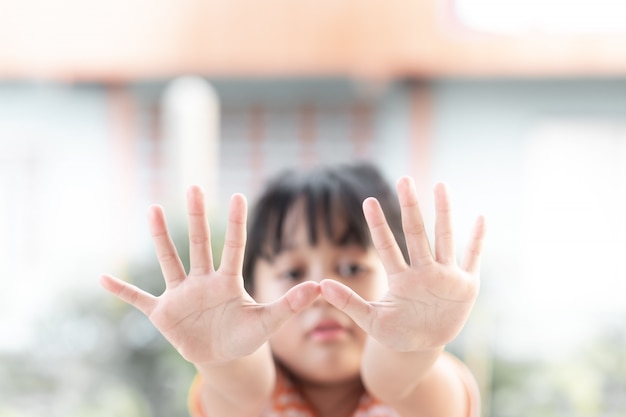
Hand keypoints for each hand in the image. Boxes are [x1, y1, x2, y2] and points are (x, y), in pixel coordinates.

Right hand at [100, 186, 319, 364]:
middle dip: (198, 217)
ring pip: (169, 261)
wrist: (222, 356)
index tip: (238, 195)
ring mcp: (181, 294)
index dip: (236, 223)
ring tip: (153, 208)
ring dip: (161, 237)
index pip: (233, 247)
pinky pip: (138, 299)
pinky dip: (122, 291)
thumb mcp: (267, 323)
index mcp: (228, 281)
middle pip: (200, 244)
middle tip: (195, 186)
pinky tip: (102, 278)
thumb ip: (289, 305)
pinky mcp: (163, 313)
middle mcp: (202, 281)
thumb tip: (318, 287)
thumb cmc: (244, 335)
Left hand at [320, 177, 484, 351]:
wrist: (422, 346)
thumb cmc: (395, 332)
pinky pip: (473, 259)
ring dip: (444, 212)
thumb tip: (320, 285)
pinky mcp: (466, 286)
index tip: (368, 201)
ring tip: (440, 185)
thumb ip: (348, 303)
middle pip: (416, 233)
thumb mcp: (370, 321)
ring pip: (445, 238)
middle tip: (403, 179)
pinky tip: (480, 218)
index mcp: (401, 279)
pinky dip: (478, 240)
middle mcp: (423, 271)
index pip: (387, 246)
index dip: (378, 225)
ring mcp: (445, 276)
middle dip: (410, 206)